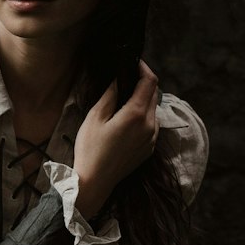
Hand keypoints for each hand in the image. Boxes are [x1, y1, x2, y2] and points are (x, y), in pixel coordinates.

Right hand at [73, 60, 160, 217]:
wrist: (94, 182)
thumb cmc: (90, 149)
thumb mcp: (95, 117)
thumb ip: (110, 95)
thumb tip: (118, 79)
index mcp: (136, 114)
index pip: (149, 81)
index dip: (143, 68)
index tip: (132, 62)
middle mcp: (150, 125)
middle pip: (153, 94)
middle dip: (142, 83)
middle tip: (125, 79)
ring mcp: (151, 139)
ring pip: (153, 110)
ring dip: (143, 101)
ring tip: (124, 100)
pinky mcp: (149, 149)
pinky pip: (151, 126)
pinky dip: (143, 117)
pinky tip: (126, 121)